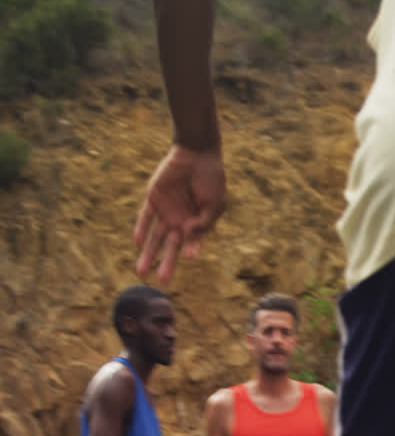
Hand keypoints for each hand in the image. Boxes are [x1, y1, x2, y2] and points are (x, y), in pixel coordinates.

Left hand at [134, 143, 225, 281]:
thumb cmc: (211, 179)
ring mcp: (167, 211)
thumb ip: (204, 221)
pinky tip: (138, 242)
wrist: (196, 153)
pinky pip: (145, 217)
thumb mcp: (214, 202)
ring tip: (141, 272)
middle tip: (163, 281)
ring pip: (155, 237)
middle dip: (167, 263)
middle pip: (171, 246)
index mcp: (198, 223)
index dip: (191, 249)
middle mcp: (181, 220)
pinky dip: (141, 229)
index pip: (192, 243)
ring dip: (149, 254)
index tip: (190, 257)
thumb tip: (189, 235)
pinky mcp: (153, 199)